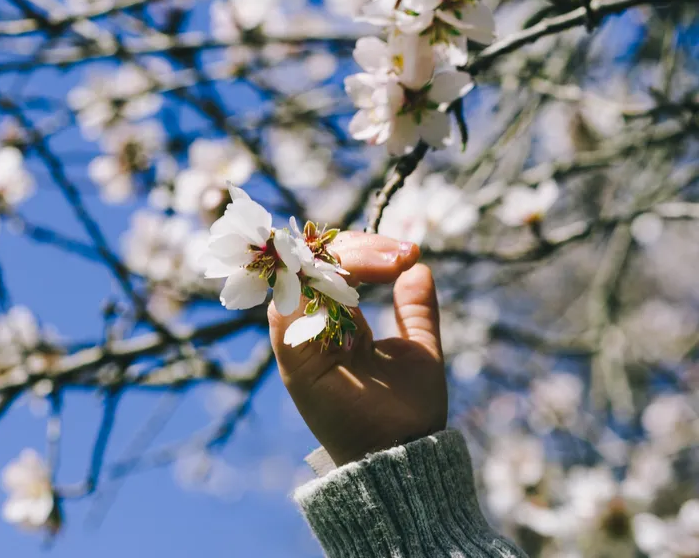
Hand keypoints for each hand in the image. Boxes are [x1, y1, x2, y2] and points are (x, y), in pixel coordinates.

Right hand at [268, 232, 446, 466]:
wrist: (405, 456)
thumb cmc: (411, 410)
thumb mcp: (419, 348)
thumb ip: (415, 310)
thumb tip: (420, 267)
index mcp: (337, 325)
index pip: (335, 268)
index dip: (368, 250)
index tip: (410, 252)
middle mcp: (313, 328)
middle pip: (315, 265)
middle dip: (361, 248)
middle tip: (402, 255)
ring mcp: (300, 342)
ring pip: (300, 276)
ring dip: (346, 259)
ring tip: (392, 263)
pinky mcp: (293, 359)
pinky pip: (285, 307)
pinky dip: (315, 282)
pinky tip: (361, 277)